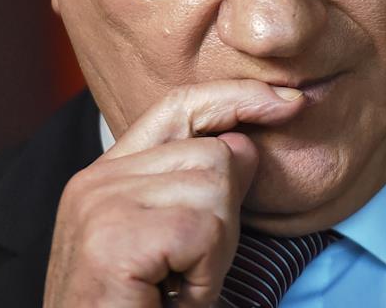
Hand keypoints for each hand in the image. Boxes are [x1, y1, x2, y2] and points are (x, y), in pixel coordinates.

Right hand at [43, 80, 305, 306]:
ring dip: (215, 252)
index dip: (239, 98)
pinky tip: (173, 297)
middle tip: (189, 270)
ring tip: (177, 286)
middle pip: (214, 154)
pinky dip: (205, 275)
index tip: (291, 102)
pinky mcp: (113, 239)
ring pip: (215, 188)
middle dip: (225, 218)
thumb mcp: (178, 243)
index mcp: (106, 176)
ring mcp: (99, 206)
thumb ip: (202, 188)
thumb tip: (246, 142)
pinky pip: (202, 230)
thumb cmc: (141, 306)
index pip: (179, 107)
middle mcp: (95, 182)